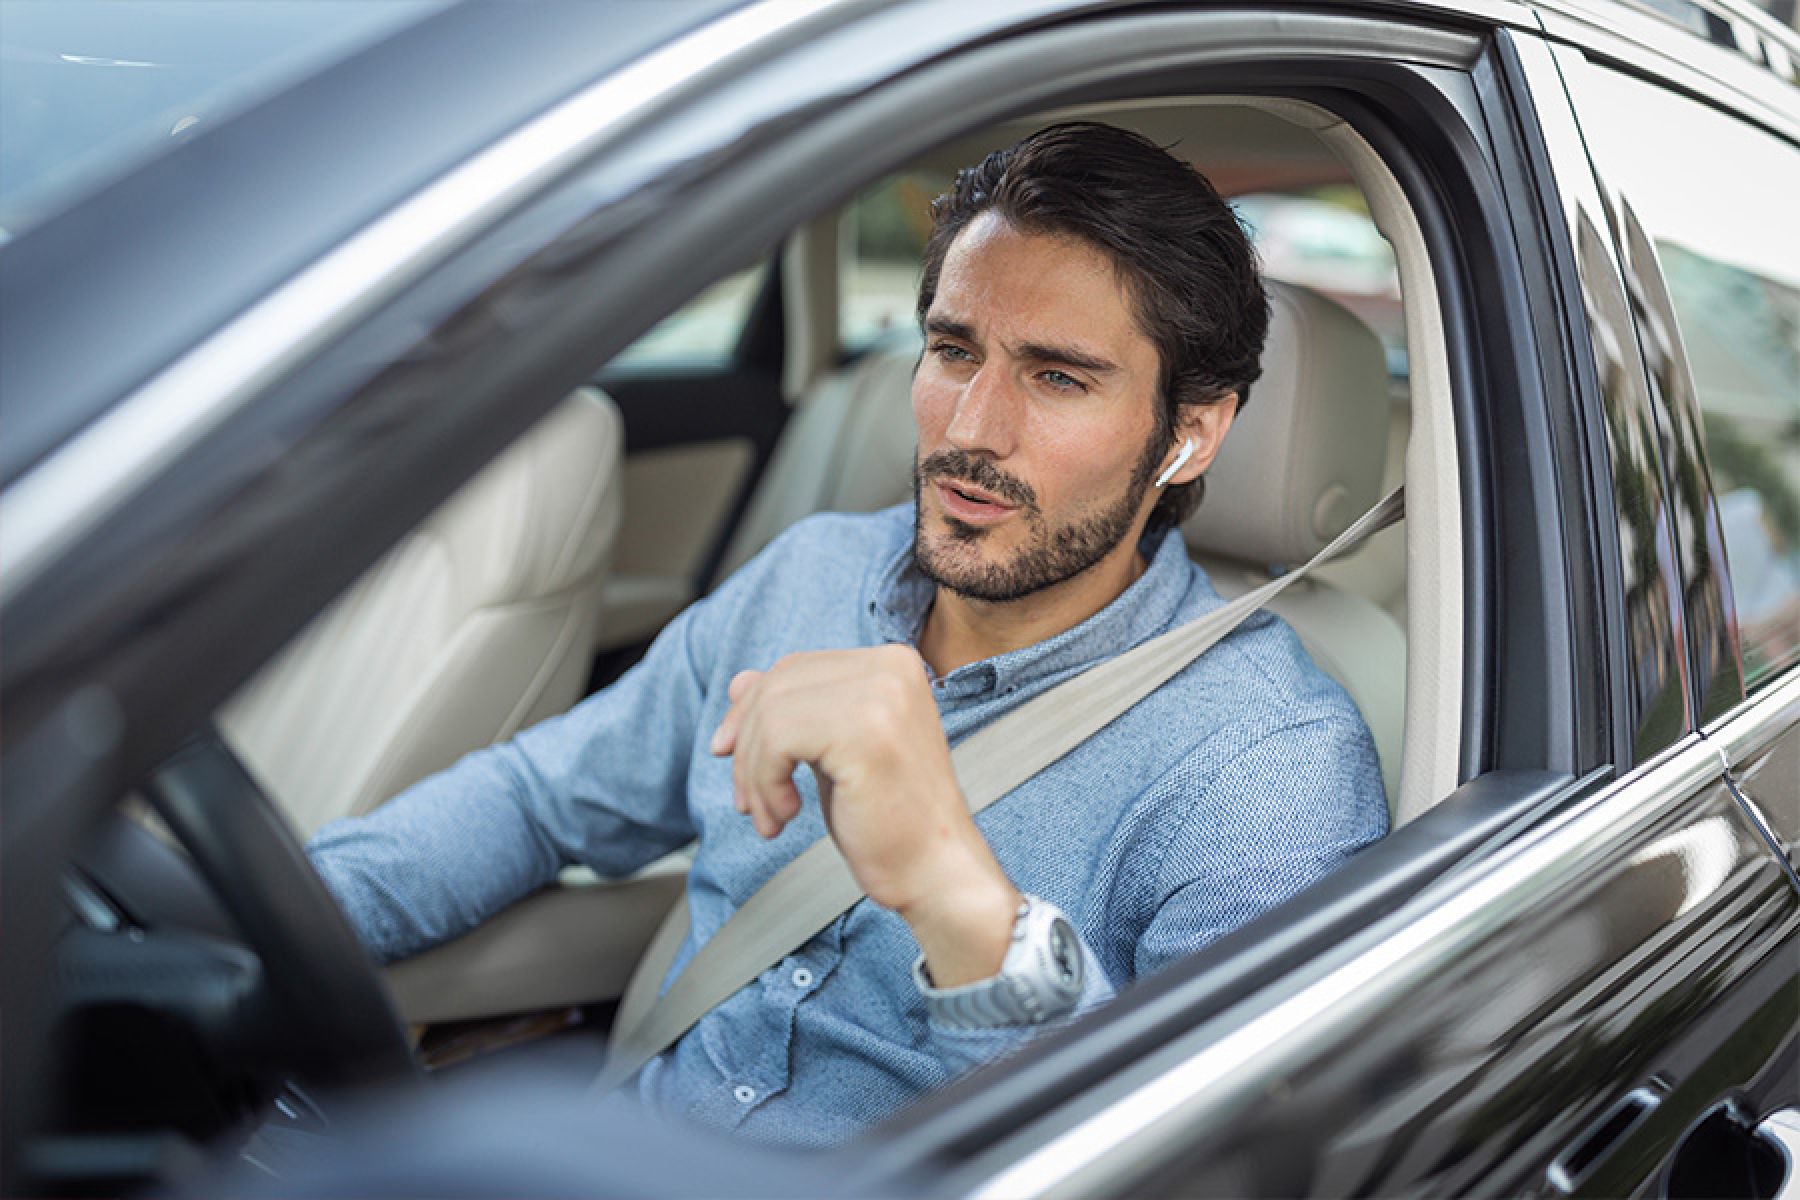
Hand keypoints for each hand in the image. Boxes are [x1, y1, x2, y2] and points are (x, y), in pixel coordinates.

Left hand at [709, 646, 1019, 984]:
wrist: (938, 871)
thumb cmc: (890, 819)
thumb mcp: (831, 752)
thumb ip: (794, 710)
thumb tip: (739, 679)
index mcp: (892, 663)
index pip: (795, 668)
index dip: (750, 713)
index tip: (730, 755)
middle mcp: (891, 667)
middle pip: (778, 687)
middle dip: (747, 747)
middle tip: (748, 801)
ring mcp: (882, 694)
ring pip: (772, 714)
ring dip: (754, 774)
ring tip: (771, 816)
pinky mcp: (865, 730)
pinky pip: (779, 741)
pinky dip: (766, 784)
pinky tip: (786, 816)